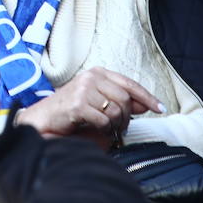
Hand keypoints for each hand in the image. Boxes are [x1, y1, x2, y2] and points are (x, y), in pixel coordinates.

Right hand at [13, 66, 163, 146]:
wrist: (42, 118)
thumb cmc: (70, 111)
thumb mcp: (98, 102)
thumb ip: (121, 101)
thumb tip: (145, 105)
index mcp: (97, 72)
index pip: (129, 83)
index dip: (147, 97)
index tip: (160, 108)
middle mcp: (91, 77)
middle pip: (125, 99)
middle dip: (127, 117)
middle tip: (120, 127)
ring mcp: (83, 89)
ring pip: (116, 111)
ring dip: (114, 125)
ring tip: (106, 128)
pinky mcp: (77, 104)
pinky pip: (104, 120)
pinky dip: (104, 129)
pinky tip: (96, 129)